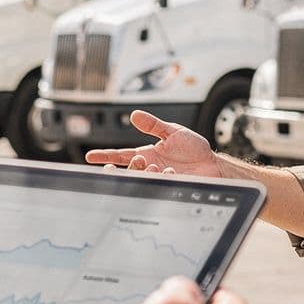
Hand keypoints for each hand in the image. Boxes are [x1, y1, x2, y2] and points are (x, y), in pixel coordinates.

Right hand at [83, 110, 222, 176]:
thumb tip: (134, 115)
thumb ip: (154, 125)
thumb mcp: (173, 132)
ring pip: (142, 178)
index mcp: (148, 154)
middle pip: (128, 169)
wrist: (213, 164)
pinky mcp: (168, 188)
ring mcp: (159, 179)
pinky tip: (173, 172)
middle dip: (129, 166)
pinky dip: (163, 177)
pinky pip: (158, 185)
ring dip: (147, 172)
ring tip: (160, 166)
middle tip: (139, 160)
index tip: (90, 157)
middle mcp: (150, 167)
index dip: (106, 156)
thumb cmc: (194, 148)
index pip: (122, 155)